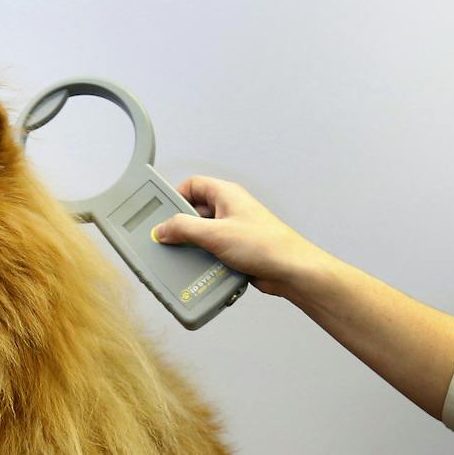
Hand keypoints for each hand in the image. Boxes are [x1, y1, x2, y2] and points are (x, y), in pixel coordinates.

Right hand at [153, 176, 331, 298]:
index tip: (163, 213)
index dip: (176, 196)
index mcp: (226, 194)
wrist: (290, 270)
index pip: (193, 184)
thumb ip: (184, 229)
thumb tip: (163, 228)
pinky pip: (213, 251)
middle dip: (182, 227)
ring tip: (187, 257)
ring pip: (203, 234)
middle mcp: (230, 209)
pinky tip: (202, 269)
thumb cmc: (265, 244)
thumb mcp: (215, 234)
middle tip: (169, 240)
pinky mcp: (237, 250)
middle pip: (195, 212)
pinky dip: (206, 260)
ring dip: (194, 247)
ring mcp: (234, 230)